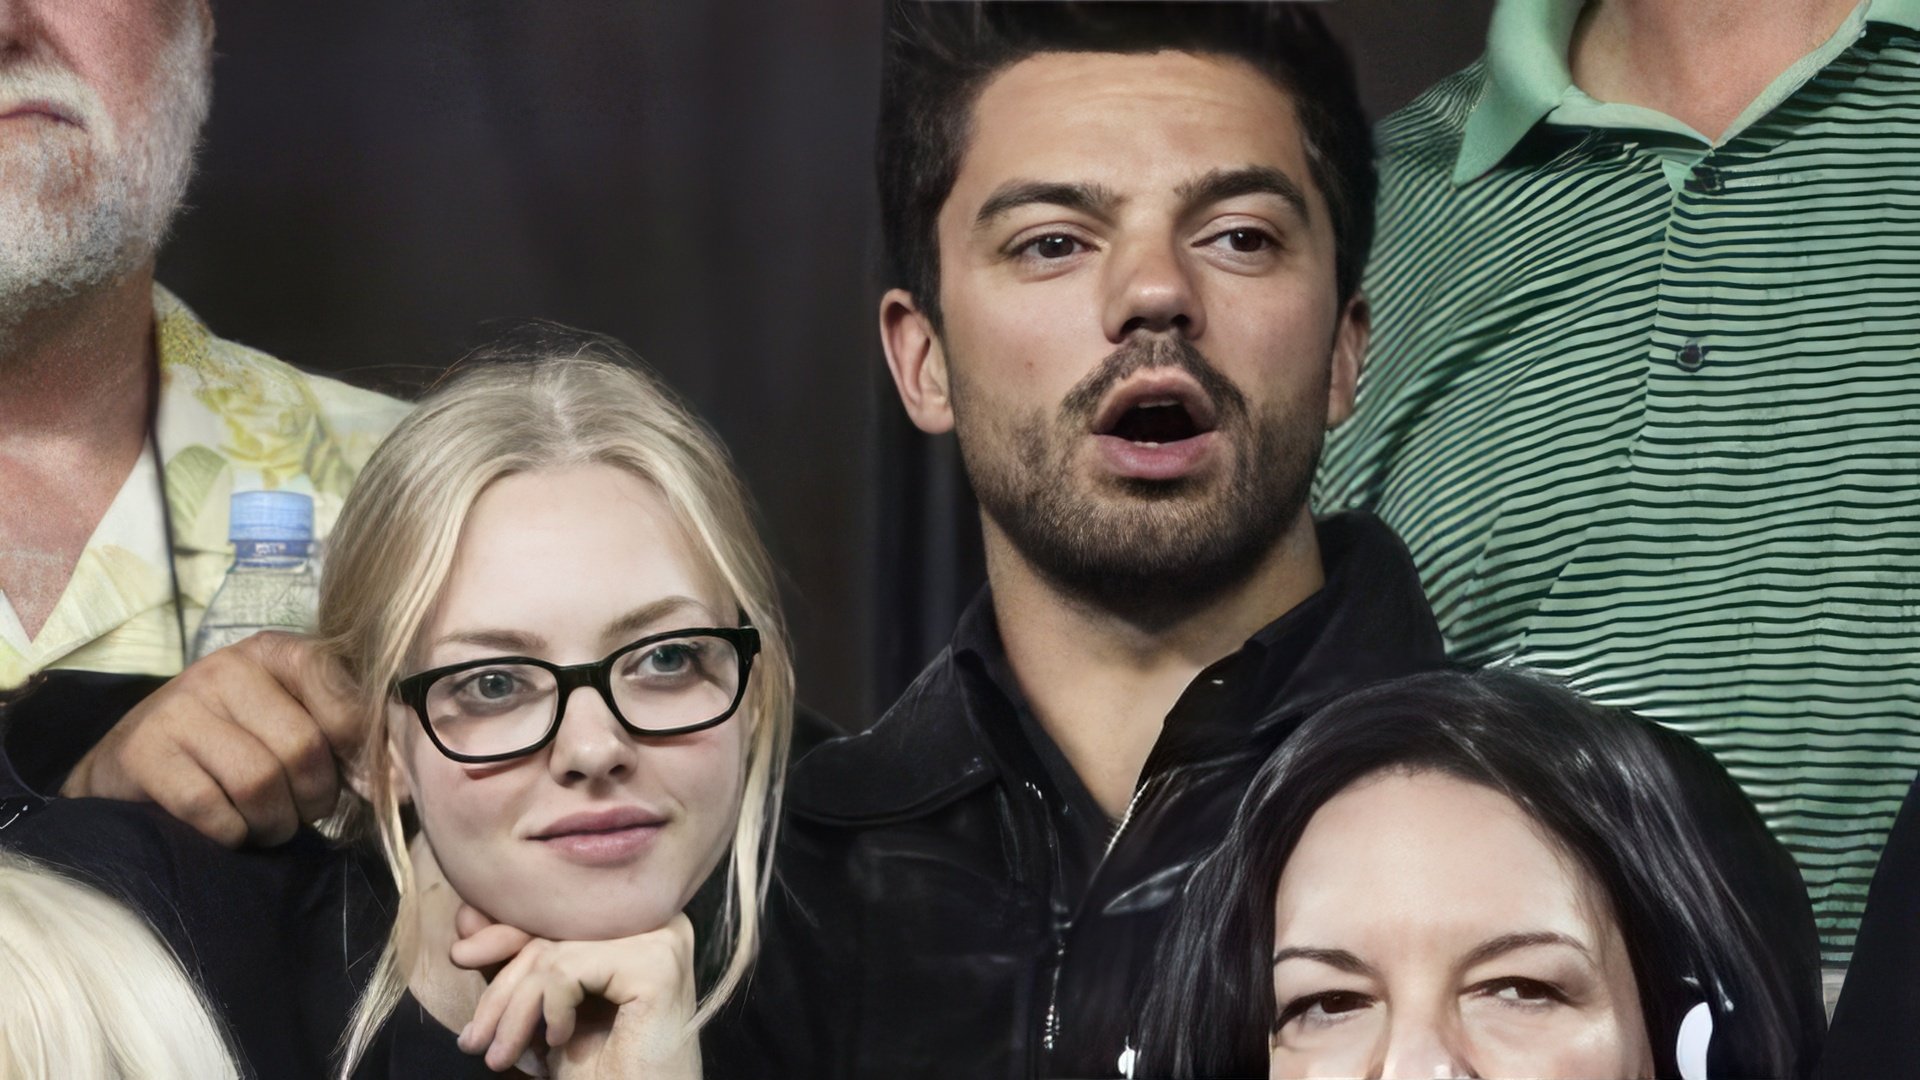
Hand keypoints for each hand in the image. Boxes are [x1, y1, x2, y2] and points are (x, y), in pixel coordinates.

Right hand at [60, 631, 359, 846]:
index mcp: (279, 651)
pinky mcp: (143, 750)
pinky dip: (231, 834)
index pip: (346, 702)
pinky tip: (228, 828)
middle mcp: (228, 666)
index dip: (360, 756)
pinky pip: (212, 810)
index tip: (357, 783)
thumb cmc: (237, 744)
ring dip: (274, 822)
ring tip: (267, 822)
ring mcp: (180, 705)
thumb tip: (405, 784)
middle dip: (314, 798)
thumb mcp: (296, 722)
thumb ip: (352, 737)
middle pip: (303, 749)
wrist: (135, 762)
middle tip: (301, 810)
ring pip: (258, 782)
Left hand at [451, 904, 701, 1078]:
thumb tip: (466, 918)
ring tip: (499, 1056)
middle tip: (473, 1039)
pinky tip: (559, 1040)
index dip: (505, 933)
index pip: (559, 914)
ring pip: (555, 952)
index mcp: (637, 923)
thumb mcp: (549, 1011)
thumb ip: (521, 966)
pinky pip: (570, 968)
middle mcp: (656, 919)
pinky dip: (550, 1009)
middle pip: (553, 932)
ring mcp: (661, 936)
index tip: (461, 955)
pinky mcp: (656, 963)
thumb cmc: (605, 1068)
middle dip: (502, 986)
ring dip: (515, 1011)